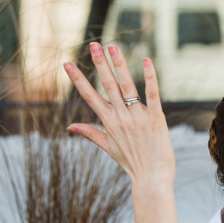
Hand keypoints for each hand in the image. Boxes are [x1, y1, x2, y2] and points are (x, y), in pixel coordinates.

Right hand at [65, 43, 174, 189]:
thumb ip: (91, 133)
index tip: (66, 63)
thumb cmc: (132, 163)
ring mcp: (139, 117)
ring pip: (127, 86)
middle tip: (93, 44)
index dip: (77, 79)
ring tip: (113, 47)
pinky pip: (152, 94)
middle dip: (99, 64)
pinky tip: (146, 61)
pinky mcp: (157, 119)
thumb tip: (70, 127)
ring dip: (119, 65)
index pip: (89, 96)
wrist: (152, 179)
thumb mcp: (109, 148)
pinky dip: (150, 77)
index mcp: (109, 122)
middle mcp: (121, 117)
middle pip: (107, 86)